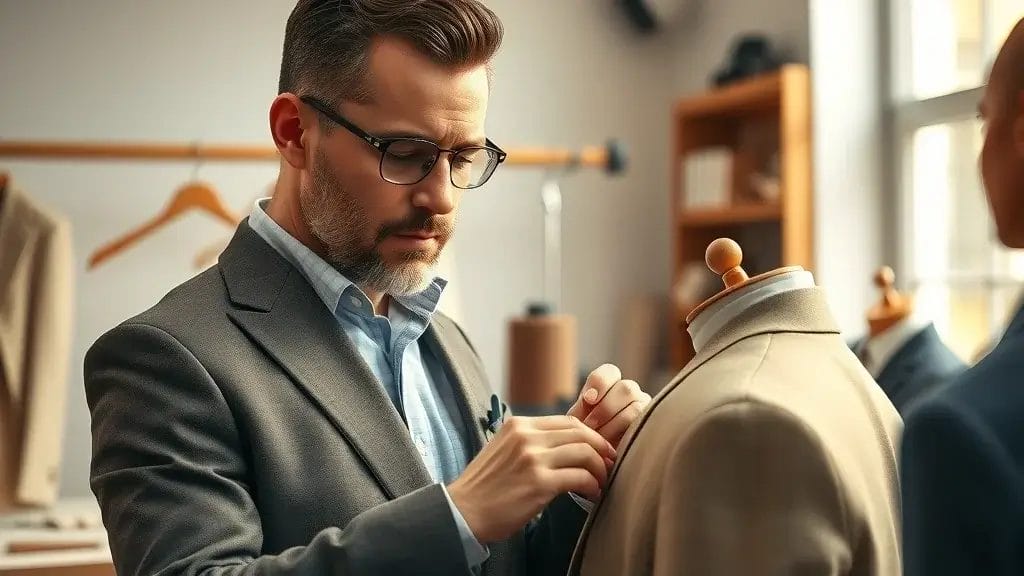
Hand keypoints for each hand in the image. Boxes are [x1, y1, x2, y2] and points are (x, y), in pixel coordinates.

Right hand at [448, 415, 615, 542]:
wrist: (463, 512)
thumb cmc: (485, 487)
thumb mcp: (504, 450)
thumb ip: (531, 443)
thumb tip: (566, 445)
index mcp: (519, 425)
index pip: (568, 421)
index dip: (591, 434)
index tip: (600, 450)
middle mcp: (526, 436)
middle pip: (581, 432)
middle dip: (601, 448)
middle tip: (610, 464)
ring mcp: (533, 458)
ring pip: (584, 452)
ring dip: (600, 468)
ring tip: (601, 482)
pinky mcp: (539, 483)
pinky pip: (580, 477)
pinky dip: (592, 485)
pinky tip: (593, 494)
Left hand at [567, 363, 651, 448]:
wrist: (596, 457)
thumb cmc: (585, 435)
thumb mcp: (579, 420)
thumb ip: (582, 407)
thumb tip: (589, 398)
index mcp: (611, 383)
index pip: (610, 372)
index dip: (599, 383)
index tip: (588, 399)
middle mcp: (630, 391)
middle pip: (626, 388)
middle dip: (605, 408)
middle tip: (590, 425)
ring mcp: (644, 407)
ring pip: (636, 407)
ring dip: (614, 424)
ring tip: (599, 438)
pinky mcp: (651, 425)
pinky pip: (642, 425)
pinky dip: (624, 434)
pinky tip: (611, 445)